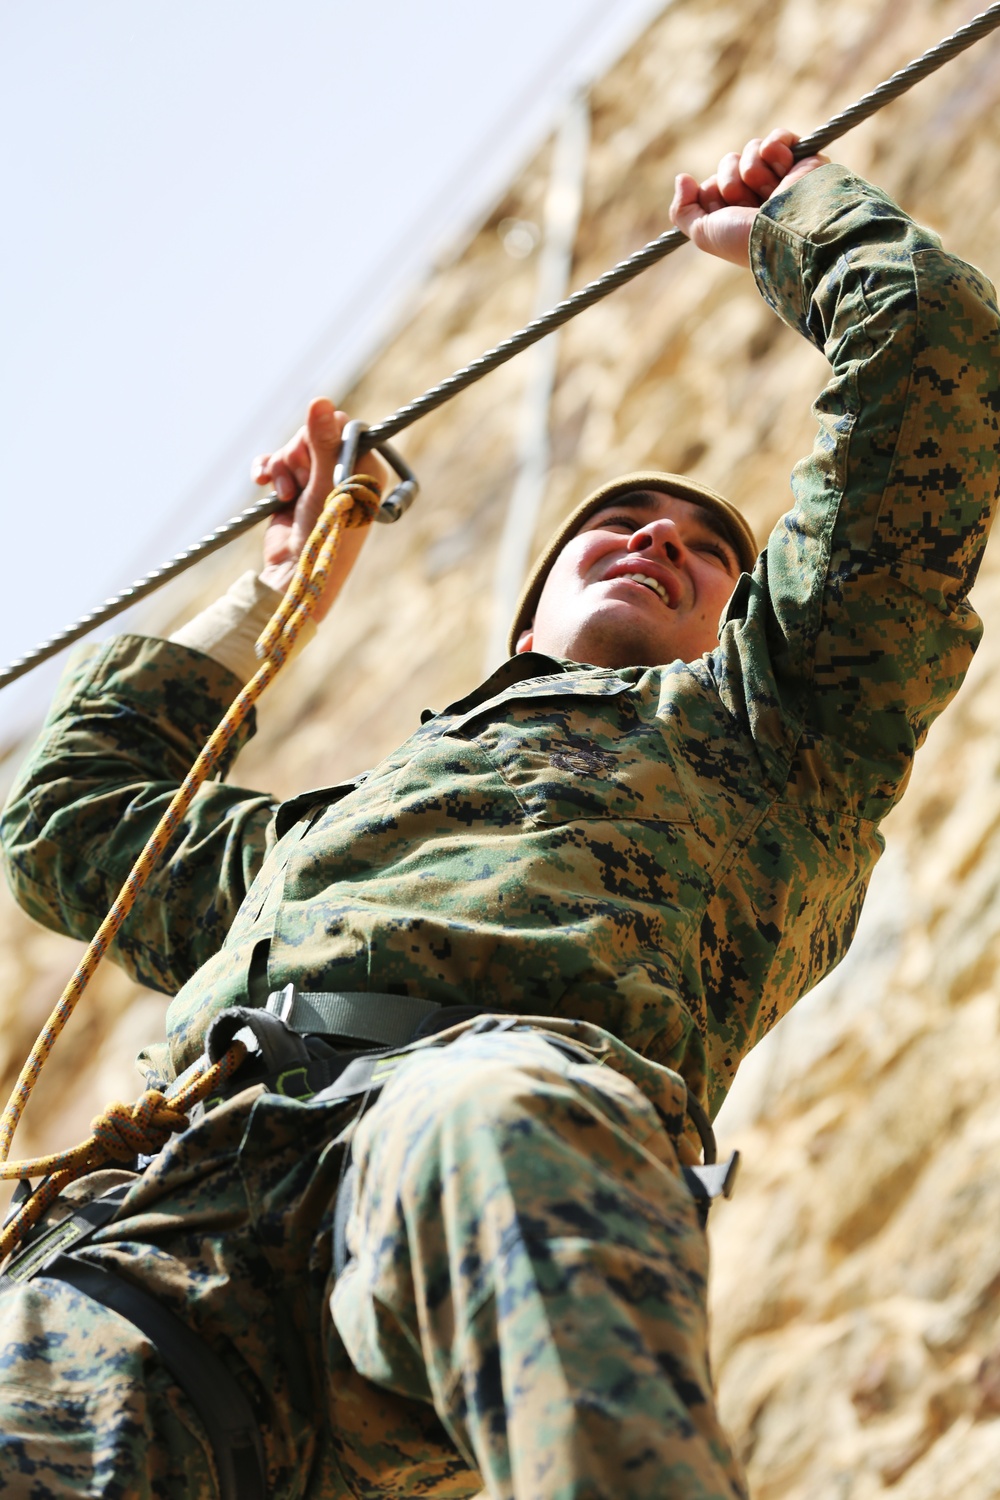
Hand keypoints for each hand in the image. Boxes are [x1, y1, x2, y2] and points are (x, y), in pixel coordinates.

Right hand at [254, 398, 386, 621]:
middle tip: (301, 480)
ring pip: (292, 448)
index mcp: (365, 466)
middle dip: (298, 453)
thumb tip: (321, 400)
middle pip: (312, 433)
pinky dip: (267, 470)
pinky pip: (275, 462)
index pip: (342, 425)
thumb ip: (324, 441)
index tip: (317, 458)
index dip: (322, 435)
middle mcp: (343, 470)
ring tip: (285, 493)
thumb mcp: (326, 484)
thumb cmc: (324, 533)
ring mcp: (317, 479)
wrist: (296, 573)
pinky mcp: (293, 489)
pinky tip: (262, 483)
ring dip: (282, 466)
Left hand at [670, 128, 827, 267]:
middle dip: (732, 183)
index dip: (715, 196)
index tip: (728, 214)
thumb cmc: (746, 237)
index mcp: (739, 211)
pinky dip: (775, 150)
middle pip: (729, 162)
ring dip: (753, 172)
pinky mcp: (803, 159)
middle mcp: (759, 193)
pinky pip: (777, 137)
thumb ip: (683, 210)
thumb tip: (683, 178)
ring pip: (751, 149)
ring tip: (771, 193)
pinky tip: (784, 171)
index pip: (712, 184)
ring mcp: (781, 176)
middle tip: (750, 204)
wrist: (788, 232)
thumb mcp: (704, 233)